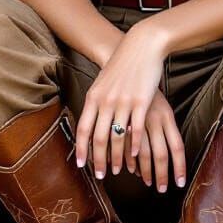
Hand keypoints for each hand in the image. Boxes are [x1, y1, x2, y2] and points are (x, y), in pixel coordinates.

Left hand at [74, 21, 175, 182]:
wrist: (141, 46)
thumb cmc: (122, 66)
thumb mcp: (103, 83)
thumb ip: (97, 103)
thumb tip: (91, 124)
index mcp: (94, 97)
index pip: (83, 128)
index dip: (81, 149)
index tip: (82, 165)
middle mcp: (106, 101)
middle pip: (99, 138)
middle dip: (99, 160)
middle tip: (102, 176)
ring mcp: (123, 102)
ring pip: (117, 137)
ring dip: (117, 157)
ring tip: (118, 170)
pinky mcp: (141, 102)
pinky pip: (136, 129)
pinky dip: (134, 145)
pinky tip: (135, 156)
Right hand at [124, 88, 186, 192]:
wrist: (129, 64)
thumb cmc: (146, 89)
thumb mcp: (160, 107)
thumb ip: (164, 129)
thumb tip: (168, 156)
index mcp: (167, 116)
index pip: (177, 147)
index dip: (179, 167)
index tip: (179, 184)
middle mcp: (154, 119)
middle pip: (160, 154)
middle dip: (161, 176)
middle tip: (161, 190)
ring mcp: (138, 119)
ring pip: (141, 153)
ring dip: (143, 171)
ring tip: (145, 182)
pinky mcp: (122, 118)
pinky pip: (126, 145)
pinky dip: (128, 159)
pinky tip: (128, 168)